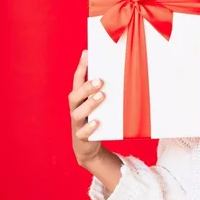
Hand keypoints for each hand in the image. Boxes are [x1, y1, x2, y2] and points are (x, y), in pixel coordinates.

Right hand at [68, 50, 104, 166]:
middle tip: (100, 81)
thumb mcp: (103, 103)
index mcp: (80, 98)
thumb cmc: (99, 119)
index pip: (77, 80)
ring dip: (89, 104)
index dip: (81, 67)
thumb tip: (125, 70)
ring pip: (77, 113)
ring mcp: (77, 124)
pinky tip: (97, 122)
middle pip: (74, 96)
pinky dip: (89, 128)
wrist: (89, 147)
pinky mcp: (81, 138)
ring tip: (102, 96)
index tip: (87, 53)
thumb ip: (108, 89)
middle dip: (86, 87)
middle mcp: (76, 109)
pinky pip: (83, 133)